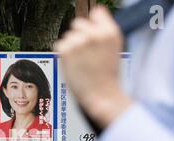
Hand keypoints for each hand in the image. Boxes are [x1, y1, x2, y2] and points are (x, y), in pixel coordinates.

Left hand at [54, 6, 132, 127]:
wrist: (101, 95)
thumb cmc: (107, 77)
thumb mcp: (114, 49)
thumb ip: (104, 30)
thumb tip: (95, 13)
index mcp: (110, 31)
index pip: (96, 12)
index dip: (92, 24)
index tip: (91, 35)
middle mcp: (94, 33)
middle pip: (78, 23)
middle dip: (79, 36)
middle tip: (85, 54)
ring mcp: (79, 41)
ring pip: (68, 36)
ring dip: (71, 47)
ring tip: (81, 62)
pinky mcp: (66, 49)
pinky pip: (59, 45)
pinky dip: (63, 55)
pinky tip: (73, 65)